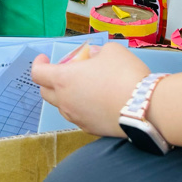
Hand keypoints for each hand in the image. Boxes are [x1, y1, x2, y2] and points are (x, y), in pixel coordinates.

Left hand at [31, 42, 150, 136]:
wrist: (144, 108)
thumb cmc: (124, 74)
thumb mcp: (111, 51)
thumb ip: (96, 52)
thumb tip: (93, 58)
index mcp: (64, 79)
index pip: (38, 74)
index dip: (38, 63)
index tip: (45, 58)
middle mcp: (65, 101)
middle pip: (45, 92)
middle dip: (50, 80)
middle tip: (66, 71)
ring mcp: (76, 118)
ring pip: (62, 106)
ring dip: (66, 95)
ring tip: (85, 86)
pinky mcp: (89, 130)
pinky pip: (77, 116)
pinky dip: (80, 107)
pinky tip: (97, 101)